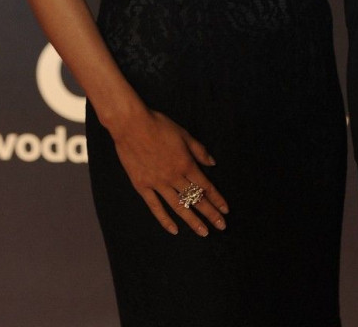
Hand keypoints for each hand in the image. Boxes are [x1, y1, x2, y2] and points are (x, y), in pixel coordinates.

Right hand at [112, 108, 228, 235]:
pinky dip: (164, 220)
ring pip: (178, 207)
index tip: (225, 210)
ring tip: (203, 232)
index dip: (217, 199)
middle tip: (221, 227)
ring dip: (192, 220)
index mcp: (186, 163)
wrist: (132, 125)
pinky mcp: (142, 186)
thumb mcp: (184, 134)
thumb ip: (199, 151)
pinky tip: (174, 230)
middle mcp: (174, 177)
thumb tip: (212, 164)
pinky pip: (155, 207)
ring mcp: (157, 183)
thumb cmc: (160, 126)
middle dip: (210, 213)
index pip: (205, 186)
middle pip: (195, 199)